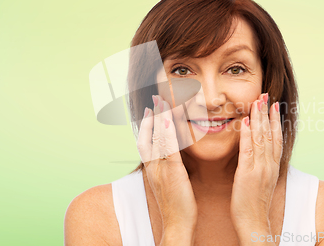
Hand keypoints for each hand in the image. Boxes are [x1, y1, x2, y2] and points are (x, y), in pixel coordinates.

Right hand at [137, 95, 196, 244]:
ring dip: (159, 117)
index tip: (150, 109)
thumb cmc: (177, 205)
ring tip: (161, 100)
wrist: (177, 225)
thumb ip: (169, 167)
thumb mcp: (169, 183)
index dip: (147, 124)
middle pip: (148, 134)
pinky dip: (167, 131)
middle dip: (151, 115)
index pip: (146, 140)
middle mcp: (153, 165)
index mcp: (152, 168)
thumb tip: (173, 157)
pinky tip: (169, 118)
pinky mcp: (172, 171)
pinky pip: (169, 147)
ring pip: (158, 137)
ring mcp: (161, 168)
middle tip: (154, 98)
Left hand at [230, 93, 282, 243]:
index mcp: (273, 166)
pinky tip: (244, 122)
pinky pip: (247, 151)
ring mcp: (259, 169)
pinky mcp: (247, 174)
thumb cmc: (254, 203)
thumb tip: (260, 151)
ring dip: (258, 118)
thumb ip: (262, 164)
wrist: (254, 222)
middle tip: (265, 95)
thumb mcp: (262, 180)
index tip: (274, 104)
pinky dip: (246, 135)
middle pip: (270, 134)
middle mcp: (269, 165)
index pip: (276, 138)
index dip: (275, 120)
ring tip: (256, 102)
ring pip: (260, 138)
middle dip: (267, 113)